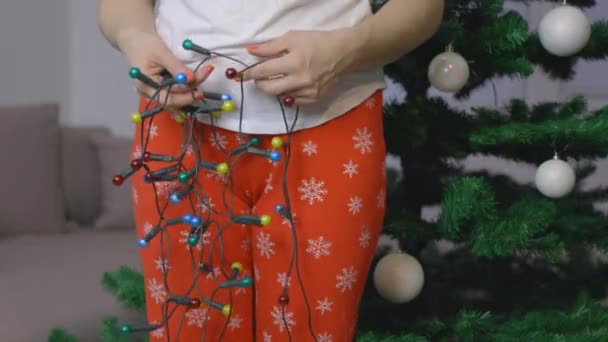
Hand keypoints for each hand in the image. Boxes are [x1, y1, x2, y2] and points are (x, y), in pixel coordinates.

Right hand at [117, 29, 212, 107]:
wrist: (135, 40)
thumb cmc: (144, 45)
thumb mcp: (161, 53)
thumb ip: (176, 67)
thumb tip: (191, 78)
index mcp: (145, 86)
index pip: (167, 98)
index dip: (185, 95)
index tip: (199, 87)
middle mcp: (150, 94)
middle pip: (174, 101)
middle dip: (190, 93)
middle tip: (205, 83)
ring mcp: (156, 93)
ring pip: (177, 99)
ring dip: (191, 91)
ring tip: (203, 76)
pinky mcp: (163, 89)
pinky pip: (177, 94)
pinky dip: (187, 89)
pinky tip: (197, 81)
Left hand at [240, 30, 354, 104]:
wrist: (344, 53)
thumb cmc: (317, 42)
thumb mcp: (292, 38)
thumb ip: (270, 47)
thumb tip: (250, 52)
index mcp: (294, 62)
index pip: (264, 71)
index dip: (250, 73)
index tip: (242, 75)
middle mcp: (300, 80)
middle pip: (269, 89)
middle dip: (259, 84)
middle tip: (258, 78)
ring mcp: (308, 92)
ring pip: (280, 96)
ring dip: (274, 88)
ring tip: (276, 79)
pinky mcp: (314, 98)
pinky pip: (293, 101)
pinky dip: (287, 94)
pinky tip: (289, 85)